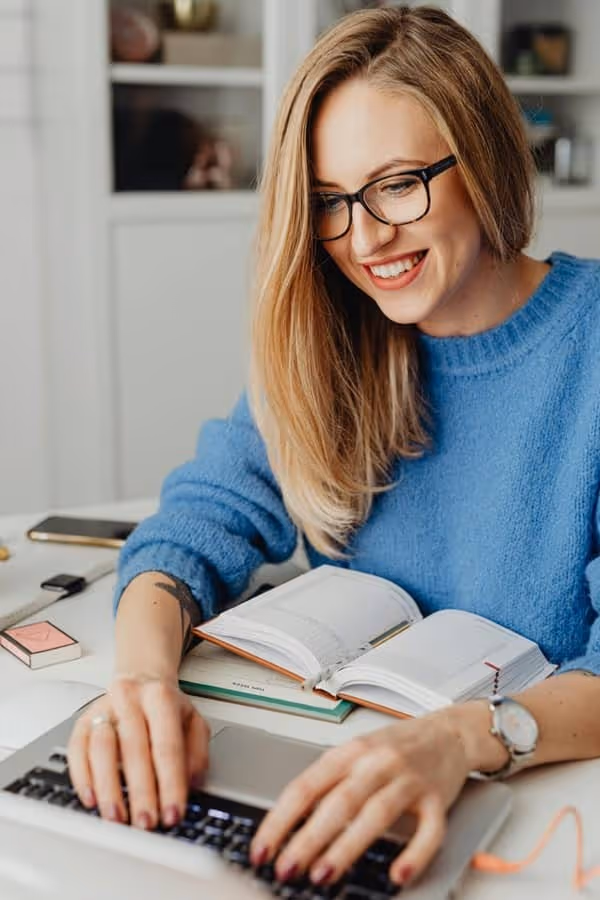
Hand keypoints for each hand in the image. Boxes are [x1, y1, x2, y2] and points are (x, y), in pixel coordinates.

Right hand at [67, 675, 209, 829]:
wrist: (139, 676)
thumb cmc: (166, 706)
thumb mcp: (193, 720)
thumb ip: (197, 752)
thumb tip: (190, 784)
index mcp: (160, 697)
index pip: (167, 746)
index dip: (170, 784)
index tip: (173, 813)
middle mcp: (130, 700)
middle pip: (134, 749)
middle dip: (141, 792)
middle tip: (146, 823)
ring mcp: (103, 709)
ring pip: (101, 749)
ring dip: (108, 788)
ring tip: (117, 818)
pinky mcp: (82, 721)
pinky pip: (76, 750)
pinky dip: (82, 778)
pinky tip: (91, 800)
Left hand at [250, 712, 470, 887]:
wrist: (450, 731)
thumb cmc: (397, 746)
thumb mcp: (356, 753)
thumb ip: (328, 783)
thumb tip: (288, 826)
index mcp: (350, 752)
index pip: (306, 786)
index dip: (280, 819)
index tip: (261, 849)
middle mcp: (377, 762)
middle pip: (338, 801)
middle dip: (307, 838)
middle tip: (285, 868)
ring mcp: (409, 780)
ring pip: (376, 813)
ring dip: (347, 846)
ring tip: (322, 874)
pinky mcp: (438, 799)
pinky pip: (429, 830)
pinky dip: (414, 854)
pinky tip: (397, 875)